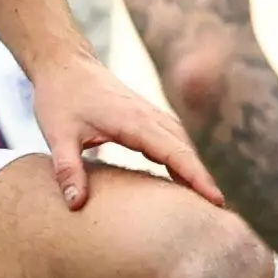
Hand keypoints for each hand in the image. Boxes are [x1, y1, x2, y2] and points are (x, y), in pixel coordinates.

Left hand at [29, 47, 223, 208]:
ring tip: (206, 200)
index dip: (196, 177)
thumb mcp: (57, 136)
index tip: (216, 200)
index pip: (174, 153)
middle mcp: (148, 116)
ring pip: (182, 143)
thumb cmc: (60, 97)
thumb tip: (76, 204)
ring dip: (195, 168)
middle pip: (186, 150)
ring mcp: (149, 114)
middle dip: (204, 179)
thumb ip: (67, 170)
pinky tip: (182, 178)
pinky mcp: (144, 116)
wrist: (64, 64)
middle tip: (220, 213)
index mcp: (133, 122)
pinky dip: (182, 157)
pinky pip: (172, 138)